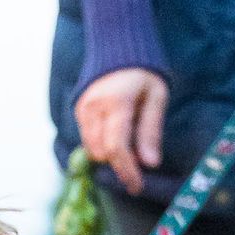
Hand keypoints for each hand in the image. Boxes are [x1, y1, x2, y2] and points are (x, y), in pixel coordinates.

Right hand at [75, 68, 168, 194]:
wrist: (117, 48)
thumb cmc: (143, 73)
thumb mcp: (156, 97)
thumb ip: (151, 131)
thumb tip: (150, 164)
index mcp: (116, 103)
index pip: (117, 148)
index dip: (127, 171)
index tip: (137, 186)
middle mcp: (94, 108)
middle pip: (103, 153)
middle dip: (119, 161)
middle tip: (138, 155)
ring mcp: (82, 110)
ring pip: (92, 151)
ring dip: (109, 155)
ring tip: (128, 140)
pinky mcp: (78, 112)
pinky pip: (88, 141)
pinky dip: (102, 145)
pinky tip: (115, 131)